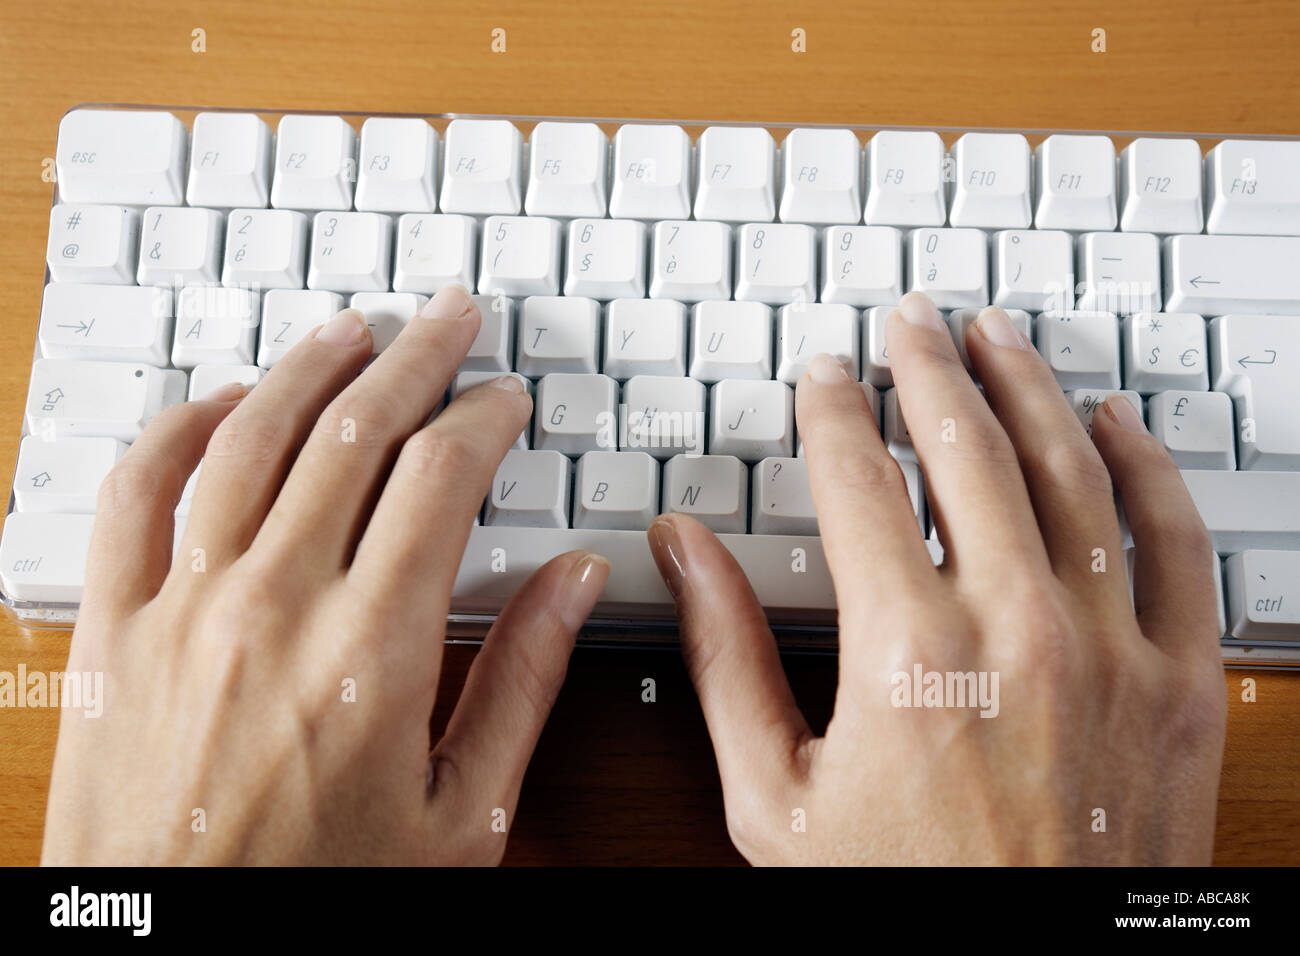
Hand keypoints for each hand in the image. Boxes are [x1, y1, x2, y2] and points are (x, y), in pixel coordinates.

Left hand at [41, 286, 607, 864]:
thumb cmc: (327, 897)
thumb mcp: (465, 813)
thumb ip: (524, 681)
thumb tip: (574, 582)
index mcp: (374, 649)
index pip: (440, 476)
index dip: (482, 416)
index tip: (503, 399)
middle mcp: (274, 606)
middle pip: (354, 429)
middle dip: (415, 357)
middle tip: (448, 317)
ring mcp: (181, 608)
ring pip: (250, 436)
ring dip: (310, 366)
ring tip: (355, 329)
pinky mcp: (112, 630)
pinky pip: (137, 490)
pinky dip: (182, 427)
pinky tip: (225, 402)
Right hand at [646, 292, 1225, 864]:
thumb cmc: (904, 899)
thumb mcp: (776, 797)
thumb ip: (726, 660)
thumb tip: (685, 554)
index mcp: (906, 652)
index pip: (858, 479)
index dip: (833, 411)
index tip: (824, 377)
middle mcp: (1017, 629)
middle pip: (967, 444)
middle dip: (928, 365)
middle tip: (909, 320)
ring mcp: (1112, 648)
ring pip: (1073, 467)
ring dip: (1028, 386)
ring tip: (997, 336)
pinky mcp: (1180, 680)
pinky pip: (1173, 539)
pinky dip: (1146, 466)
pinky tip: (1112, 421)